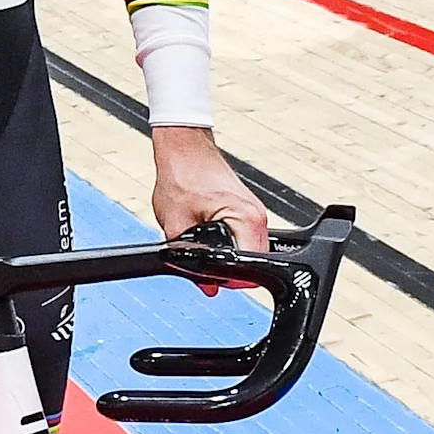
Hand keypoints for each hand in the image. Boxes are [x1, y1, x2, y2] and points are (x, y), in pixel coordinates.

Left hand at [149, 126, 269, 282]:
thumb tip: (207, 286)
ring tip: (204, 244)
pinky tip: (212, 236)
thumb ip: (188, 259)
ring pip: (251, 251)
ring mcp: (256, 212)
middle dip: (229, 270)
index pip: (250, 270)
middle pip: (254, 263)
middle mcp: (258, 216)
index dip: (229, 280)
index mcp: (246, 219)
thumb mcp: (175, 223)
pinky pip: (247, 238)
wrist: (185, 147)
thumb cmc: (182, 173)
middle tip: (202, 260)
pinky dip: (232, 244)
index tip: (211, 277)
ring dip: (231, 256)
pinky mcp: (249, 209)